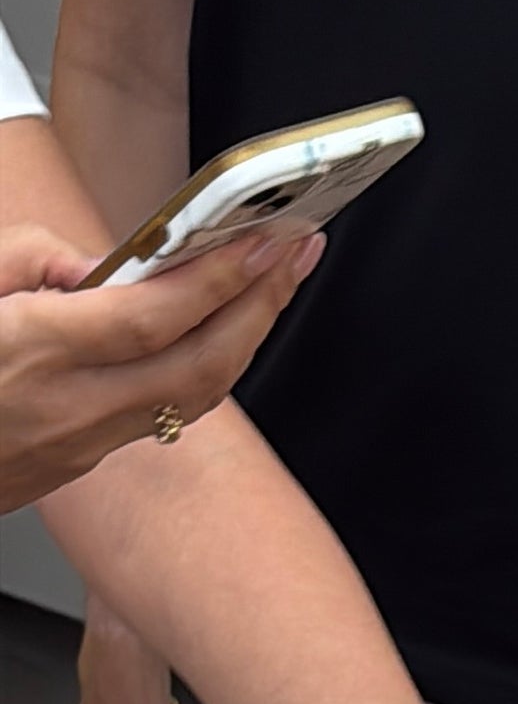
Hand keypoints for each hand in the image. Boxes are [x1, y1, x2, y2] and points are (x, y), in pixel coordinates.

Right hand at [0, 221, 321, 514]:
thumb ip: (33, 262)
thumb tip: (98, 268)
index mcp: (37, 352)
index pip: (153, 317)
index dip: (219, 280)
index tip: (264, 242)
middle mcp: (70, 408)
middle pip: (198, 367)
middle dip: (259, 309)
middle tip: (297, 254)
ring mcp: (81, 446)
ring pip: (193, 398)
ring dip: (245, 339)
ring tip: (273, 285)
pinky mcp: (81, 462)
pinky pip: (164, 413)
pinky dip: (205, 368)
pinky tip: (222, 331)